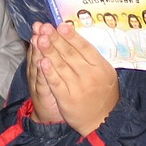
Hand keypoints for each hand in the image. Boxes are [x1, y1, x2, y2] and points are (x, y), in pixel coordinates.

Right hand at [26, 30, 63, 123]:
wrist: (48, 115)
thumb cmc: (56, 90)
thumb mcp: (56, 71)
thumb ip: (56, 54)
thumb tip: (60, 34)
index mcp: (41, 62)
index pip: (40, 45)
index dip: (41, 34)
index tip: (42, 23)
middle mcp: (37, 70)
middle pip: (37, 52)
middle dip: (41, 38)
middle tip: (40, 26)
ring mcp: (38, 82)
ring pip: (37, 65)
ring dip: (38, 52)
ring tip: (39, 39)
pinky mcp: (41, 95)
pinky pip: (41, 83)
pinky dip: (42, 73)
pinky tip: (42, 63)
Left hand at [28, 21, 118, 135]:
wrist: (102, 120)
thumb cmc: (103, 92)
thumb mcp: (105, 73)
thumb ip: (93, 57)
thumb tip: (77, 36)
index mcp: (101, 67)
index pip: (85, 47)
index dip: (72, 36)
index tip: (61, 25)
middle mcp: (90, 76)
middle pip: (70, 54)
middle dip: (56, 39)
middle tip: (46, 27)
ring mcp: (78, 88)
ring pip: (61, 67)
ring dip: (49, 52)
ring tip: (40, 39)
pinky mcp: (67, 99)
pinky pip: (56, 83)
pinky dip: (48, 72)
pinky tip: (41, 62)